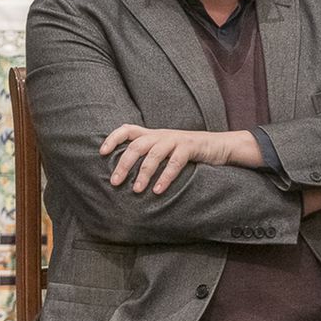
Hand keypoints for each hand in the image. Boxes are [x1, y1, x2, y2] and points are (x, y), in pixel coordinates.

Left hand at [101, 126, 253, 194]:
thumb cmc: (188, 152)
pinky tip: (158, 191)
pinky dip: (165, 177)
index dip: (113, 138)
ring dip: (143, 174)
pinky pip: (175, 163)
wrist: (219, 145)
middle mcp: (162, 135)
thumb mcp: (165, 149)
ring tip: (137, 190)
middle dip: (124, 164)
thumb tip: (124, 172)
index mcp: (153, 134)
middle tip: (115, 182)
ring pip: (154, 155)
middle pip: (137, 145)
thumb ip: (149, 154)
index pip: (127, 129)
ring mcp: (176, 140)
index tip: (101, 153)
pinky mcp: (190, 147)